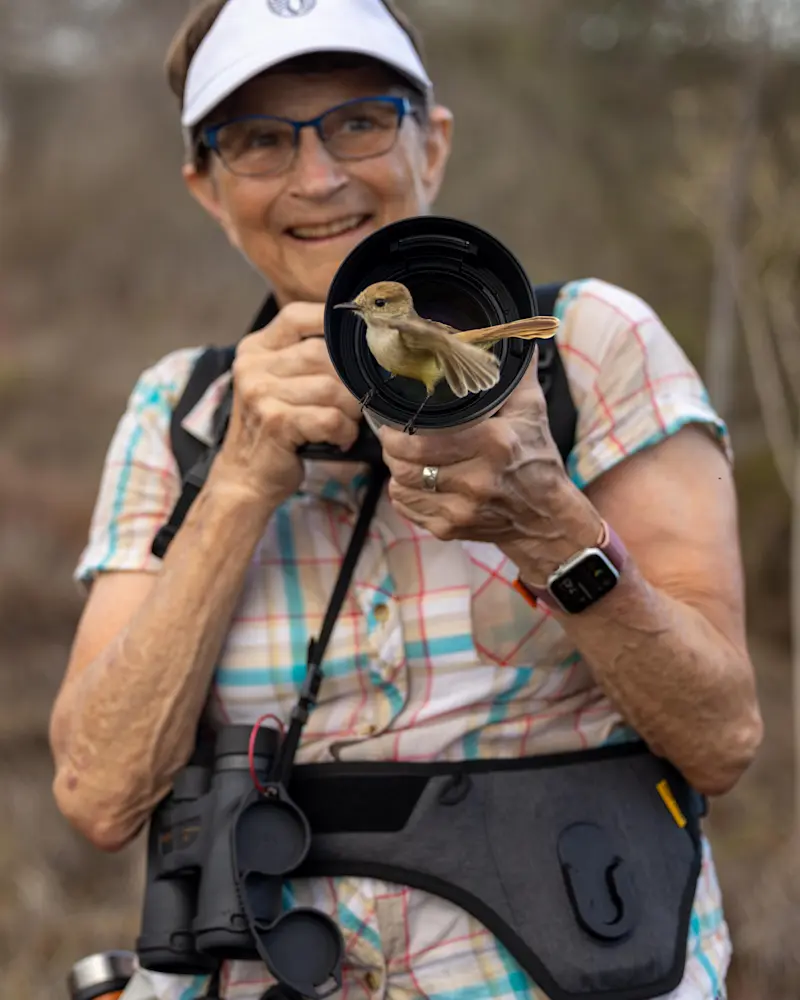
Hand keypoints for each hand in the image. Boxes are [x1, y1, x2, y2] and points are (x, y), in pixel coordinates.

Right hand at [213, 303, 361, 506]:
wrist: (245, 477)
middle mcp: (252, 366)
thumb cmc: (274, 429)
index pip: (296, 316)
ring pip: (330, 387)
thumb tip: (361, 340)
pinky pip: (329, 418)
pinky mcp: (275, 422)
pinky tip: (340, 437)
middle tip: (357, 400)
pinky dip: (344, 430)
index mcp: (255, 349)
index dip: (330, 322)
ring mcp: (260, 394)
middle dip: (350, 379)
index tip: (356, 338)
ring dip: (350, 408)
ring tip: (347, 422)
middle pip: (321, 353)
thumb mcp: (279, 384)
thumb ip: (305, 359)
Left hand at [378, 358, 601, 573]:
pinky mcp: (451, 530)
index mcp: (494, 444)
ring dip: (395, 470)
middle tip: (393, 437)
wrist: (546, 520)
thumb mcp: (531, 412)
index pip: (423, 440)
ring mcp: (462, 510)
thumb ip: (514, 372)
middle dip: (391, 448)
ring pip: (402, 487)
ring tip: (402, 457)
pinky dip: (403, 494)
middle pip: (405, 464)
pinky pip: (408, 509)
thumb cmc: (536, 461)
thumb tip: (508, 331)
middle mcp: (477, 480)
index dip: (396, 431)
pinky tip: (414, 482)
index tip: (391, 421)